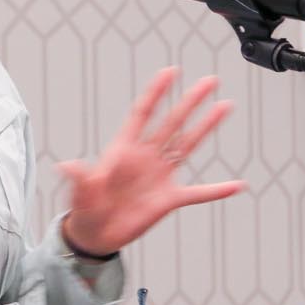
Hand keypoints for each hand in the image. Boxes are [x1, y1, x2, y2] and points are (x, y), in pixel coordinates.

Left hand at [58, 66, 245, 255]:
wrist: (96, 233)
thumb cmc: (85, 207)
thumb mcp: (81, 191)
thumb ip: (81, 178)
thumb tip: (67, 165)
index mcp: (124, 149)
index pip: (143, 113)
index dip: (156, 92)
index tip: (171, 71)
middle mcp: (146, 157)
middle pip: (173, 122)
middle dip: (191, 101)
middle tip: (210, 81)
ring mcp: (160, 176)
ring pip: (188, 145)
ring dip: (206, 127)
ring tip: (225, 107)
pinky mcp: (169, 198)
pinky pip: (198, 193)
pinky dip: (217, 190)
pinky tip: (237, 185)